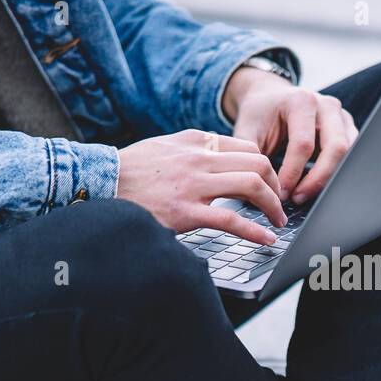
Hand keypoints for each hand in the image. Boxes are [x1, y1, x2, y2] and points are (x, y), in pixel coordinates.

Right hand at [115, 129, 284, 244]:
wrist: (101, 182)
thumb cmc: (132, 169)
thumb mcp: (167, 146)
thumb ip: (195, 148)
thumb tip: (220, 154)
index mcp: (197, 141)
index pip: (248, 148)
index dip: (267, 167)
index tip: (271, 183)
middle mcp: (200, 158)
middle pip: (258, 164)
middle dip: (277, 185)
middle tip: (280, 203)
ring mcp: (194, 185)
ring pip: (251, 186)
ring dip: (273, 206)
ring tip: (278, 220)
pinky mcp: (186, 212)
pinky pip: (231, 220)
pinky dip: (255, 231)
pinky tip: (266, 238)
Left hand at [225, 68, 357, 203]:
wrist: (270, 98)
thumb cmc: (259, 114)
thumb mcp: (246, 131)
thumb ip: (252, 157)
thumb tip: (260, 188)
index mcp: (301, 101)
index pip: (304, 144)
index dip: (292, 173)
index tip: (280, 193)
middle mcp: (327, 106)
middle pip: (336, 148)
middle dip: (317, 179)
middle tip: (297, 198)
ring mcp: (341, 117)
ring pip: (348, 153)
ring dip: (329, 179)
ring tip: (304, 194)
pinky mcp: (347, 129)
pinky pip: (351, 155)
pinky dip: (335, 173)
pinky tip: (316, 185)